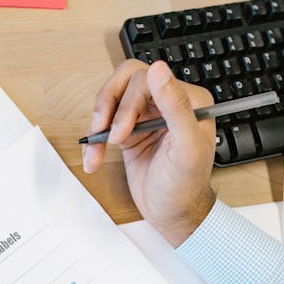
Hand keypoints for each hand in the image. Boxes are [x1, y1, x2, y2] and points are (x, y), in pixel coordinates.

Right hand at [82, 60, 216, 246]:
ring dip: (99, 121)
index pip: (150, 79)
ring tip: (98, 149)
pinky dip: (95, 140)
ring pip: (112, 97)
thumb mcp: (186, 148)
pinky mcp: (129, 130)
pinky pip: (105, 121)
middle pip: (126, 82)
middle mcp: (167, 102)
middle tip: (112, 138)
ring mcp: (147, 115)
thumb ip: (176, 107)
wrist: (172, 214)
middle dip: (111, 109)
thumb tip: (159, 69)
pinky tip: (94, 158)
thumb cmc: (185, 186)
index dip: (130, 102)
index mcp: (189, 100)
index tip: (123, 132)